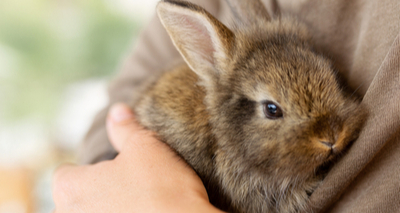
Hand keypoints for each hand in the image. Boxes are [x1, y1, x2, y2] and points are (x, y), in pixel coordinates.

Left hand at [52, 103, 223, 212]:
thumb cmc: (162, 189)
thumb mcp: (145, 147)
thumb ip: (125, 128)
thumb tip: (117, 111)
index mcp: (70, 188)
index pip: (65, 174)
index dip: (87, 169)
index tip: (109, 170)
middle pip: (73, 199)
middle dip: (94, 191)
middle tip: (123, 187)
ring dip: (104, 208)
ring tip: (132, 204)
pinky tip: (140, 212)